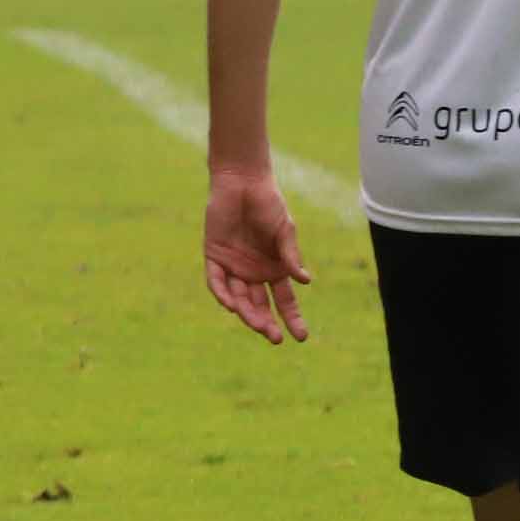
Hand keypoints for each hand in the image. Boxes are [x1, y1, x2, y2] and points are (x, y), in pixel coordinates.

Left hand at [201, 170, 314, 344]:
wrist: (242, 183)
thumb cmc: (268, 204)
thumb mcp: (284, 231)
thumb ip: (290, 255)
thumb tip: (305, 281)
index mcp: (274, 269)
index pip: (284, 301)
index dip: (292, 319)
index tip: (302, 337)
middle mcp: (254, 273)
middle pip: (260, 305)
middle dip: (266, 323)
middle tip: (274, 337)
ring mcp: (234, 267)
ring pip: (239, 298)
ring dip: (247, 313)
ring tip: (256, 324)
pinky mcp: (214, 257)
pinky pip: (217, 281)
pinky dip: (223, 294)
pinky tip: (231, 305)